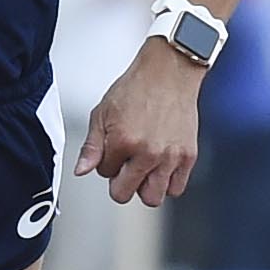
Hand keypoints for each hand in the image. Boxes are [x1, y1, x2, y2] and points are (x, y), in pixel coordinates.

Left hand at [79, 39, 206, 207]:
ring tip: (144, 169)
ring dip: (145, 187)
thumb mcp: (103, 113)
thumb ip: (91, 146)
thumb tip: (82, 171)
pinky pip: (176, 188)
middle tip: (126, 167)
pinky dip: (168, 183)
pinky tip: (161, 166)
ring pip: (152, 198)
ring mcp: (170, 156)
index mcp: (123, 141)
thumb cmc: (137, 87)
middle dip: (121, 183)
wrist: (169, 72)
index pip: (104, 173)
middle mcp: (147, 153)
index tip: (115, 149)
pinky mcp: (188, 156)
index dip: (107, 162)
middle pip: (125, 194)